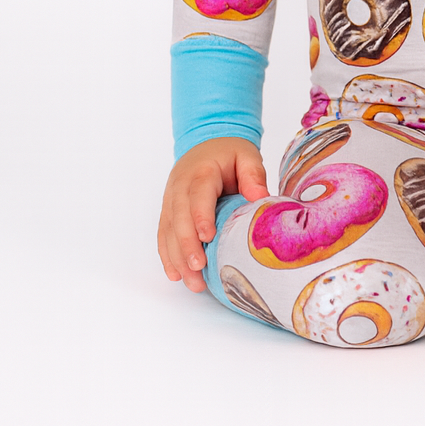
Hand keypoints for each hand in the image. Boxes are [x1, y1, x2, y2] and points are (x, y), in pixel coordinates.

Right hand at [157, 137, 269, 291]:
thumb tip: (260, 199)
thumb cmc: (228, 153)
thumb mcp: (246, 155)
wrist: (206, 143)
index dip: (200, 216)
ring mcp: (170, 200)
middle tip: (198, 268)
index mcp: (201, 172)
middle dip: (187, 245)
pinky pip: (164, 235)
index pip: (198, 195)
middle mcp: (180, 186)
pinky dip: (168, 256)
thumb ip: (253, 174)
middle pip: (179, 218)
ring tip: (192, 282)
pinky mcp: (168, 212)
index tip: (207, 237)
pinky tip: (175, 275)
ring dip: (177, 258)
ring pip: (169, 231)